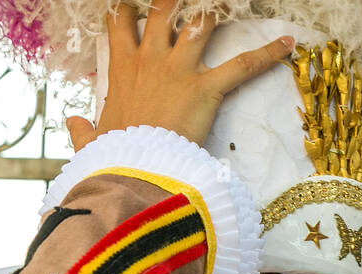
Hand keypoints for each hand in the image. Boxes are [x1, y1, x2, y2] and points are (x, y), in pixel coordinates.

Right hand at [66, 3, 293, 150]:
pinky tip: (288, 43)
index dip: (129, 9)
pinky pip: (243, 65)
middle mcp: (149, 59)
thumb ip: (83, 130)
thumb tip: (72, 124)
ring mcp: (179, 69)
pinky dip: (268, 53)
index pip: (120, 22)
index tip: (135, 4)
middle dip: (173, 0)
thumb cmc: (115, 157)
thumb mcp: (94, 141)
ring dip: (214, 11)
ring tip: (229, 4)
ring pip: (199, 23)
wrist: (134, 169)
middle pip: (162, 10)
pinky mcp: (207, 87)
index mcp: (122, 68)